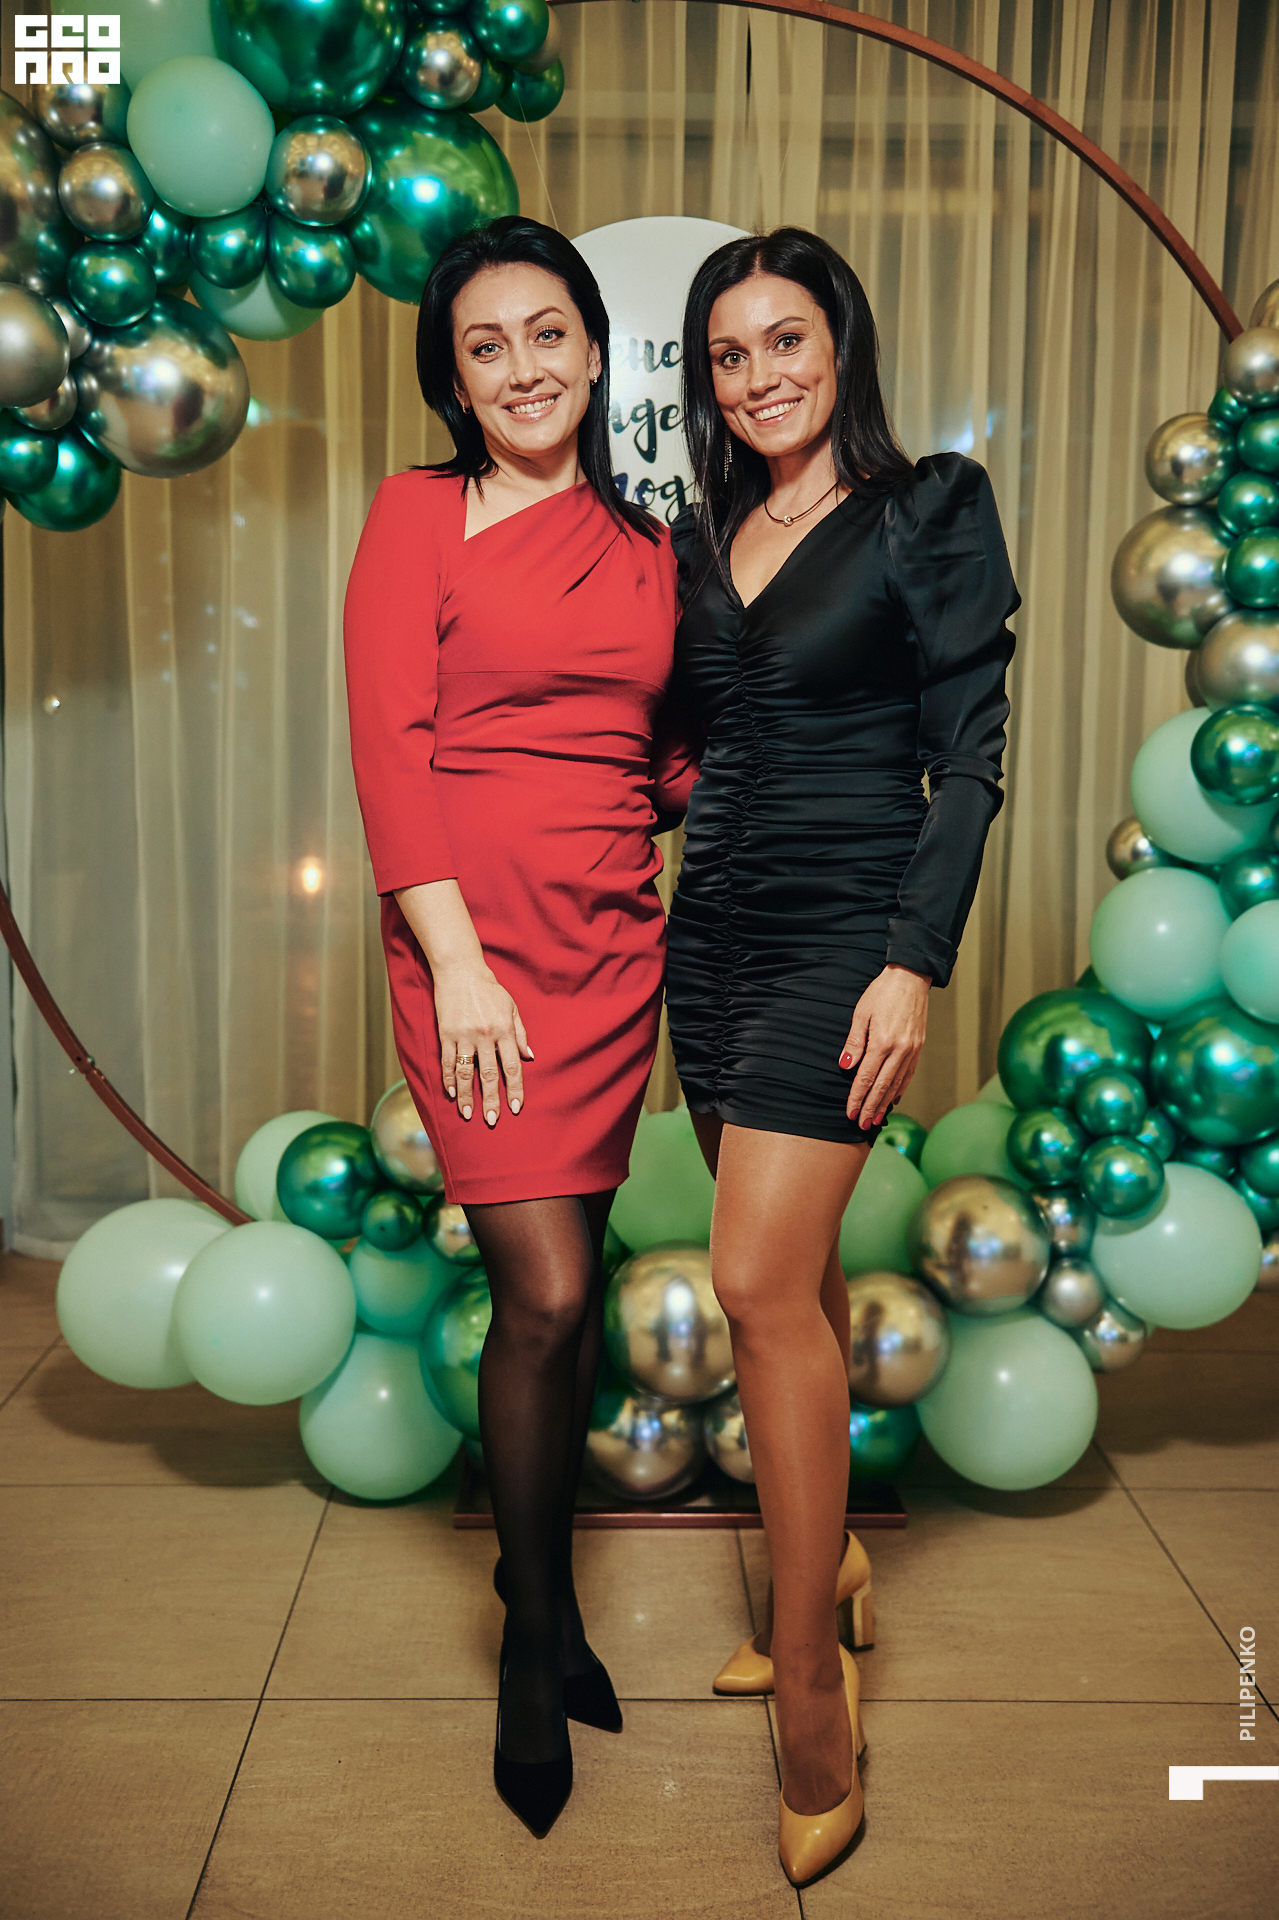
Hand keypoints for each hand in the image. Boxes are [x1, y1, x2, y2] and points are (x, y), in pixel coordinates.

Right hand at [434, 959, 532, 1126]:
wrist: (461, 970)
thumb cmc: (489, 989)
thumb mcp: (511, 1008)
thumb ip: (520, 1034)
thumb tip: (530, 1058)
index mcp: (504, 1030)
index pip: (511, 1066)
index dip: (514, 1089)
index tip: (515, 1107)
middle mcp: (485, 1035)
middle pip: (489, 1075)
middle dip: (491, 1100)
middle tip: (492, 1120)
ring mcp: (464, 1035)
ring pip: (466, 1073)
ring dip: (467, 1096)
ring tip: (467, 1114)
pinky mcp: (446, 1033)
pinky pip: (448, 1061)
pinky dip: (449, 1079)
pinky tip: (451, 1093)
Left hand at [840, 965, 930, 1128]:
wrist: (911, 978)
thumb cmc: (882, 993)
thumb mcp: (862, 1014)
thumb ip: (854, 1043)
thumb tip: (846, 1067)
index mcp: (883, 1042)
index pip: (866, 1078)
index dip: (857, 1097)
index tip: (850, 1112)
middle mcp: (900, 1050)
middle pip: (882, 1086)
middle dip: (870, 1107)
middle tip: (862, 1124)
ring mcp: (912, 1050)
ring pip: (897, 1084)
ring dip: (885, 1103)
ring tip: (876, 1118)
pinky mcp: (918, 1047)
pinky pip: (908, 1074)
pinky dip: (900, 1089)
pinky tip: (894, 1099)